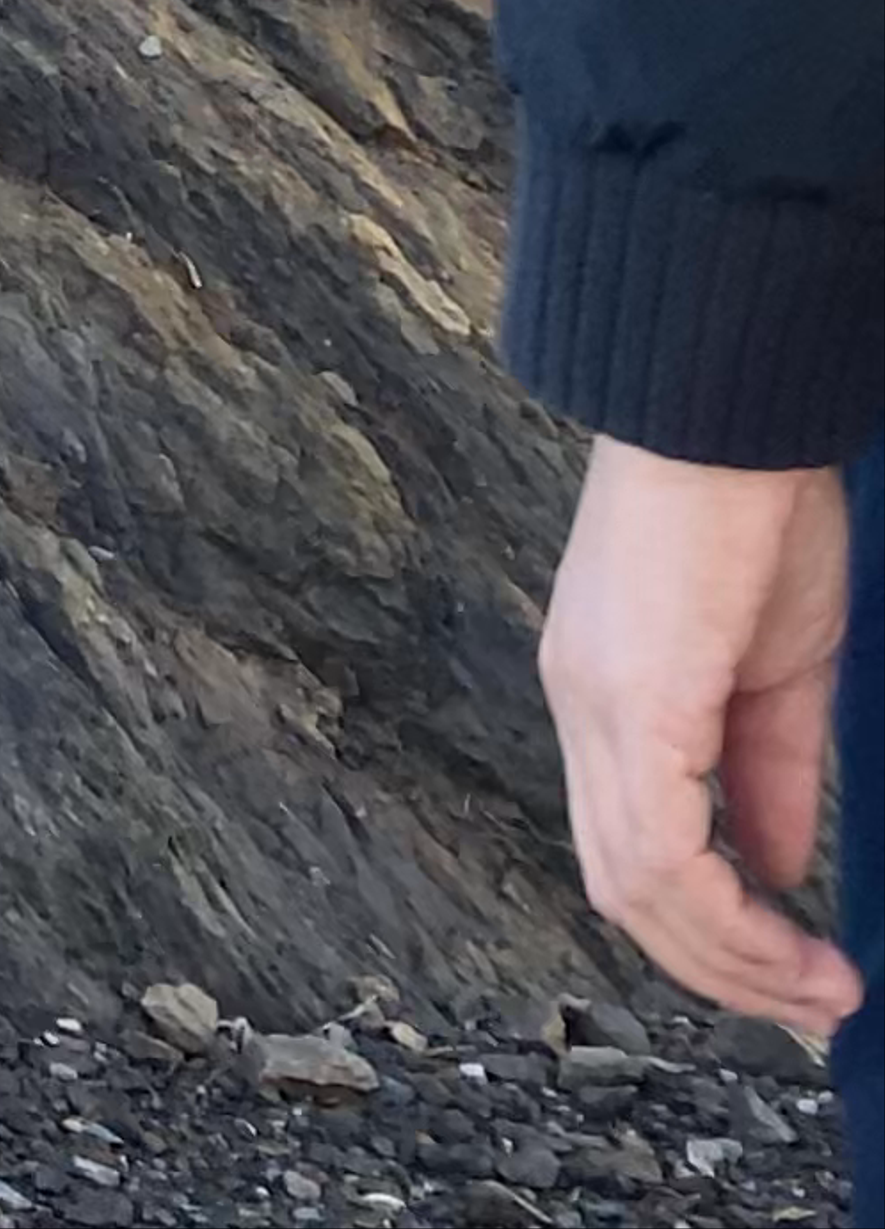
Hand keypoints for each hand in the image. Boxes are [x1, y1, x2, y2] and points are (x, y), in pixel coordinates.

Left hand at [537, 439, 861, 1041]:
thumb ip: (766, 770)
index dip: (714, 928)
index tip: (801, 965)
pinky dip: (728, 916)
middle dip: (726, 968)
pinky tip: (792, 939)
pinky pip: (662, 853)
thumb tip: (777, 871)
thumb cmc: (754, 496)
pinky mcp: (632, 698)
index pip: (637, 851)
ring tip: (817, 989)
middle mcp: (584, 705)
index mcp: (609, 693)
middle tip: (812, 1003)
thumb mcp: (777, 661)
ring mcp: (597, 704)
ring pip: (638, 890)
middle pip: (627, 891)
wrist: (730, 398)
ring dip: (735, 961)